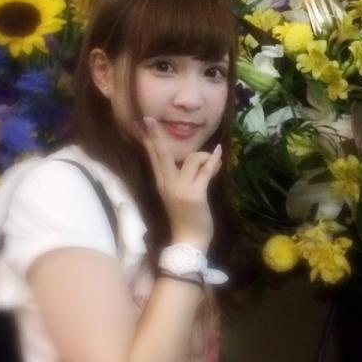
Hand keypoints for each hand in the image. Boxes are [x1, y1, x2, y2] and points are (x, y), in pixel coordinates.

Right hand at [140, 120, 221, 250]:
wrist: (188, 241)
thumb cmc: (186, 218)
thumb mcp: (179, 194)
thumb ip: (185, 175)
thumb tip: (199, 157)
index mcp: (162, 183)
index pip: (154, 157)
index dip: (149, 140)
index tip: (143, 123)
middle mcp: (167, 183)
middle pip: (161, 154)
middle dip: (156, 136)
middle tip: (149, 119)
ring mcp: (180, 189)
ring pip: (191, 159)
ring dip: (204, 157)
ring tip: (211, 163)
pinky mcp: (195, 195)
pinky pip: (205, 171)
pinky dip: (213, 162)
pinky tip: (219, 154)